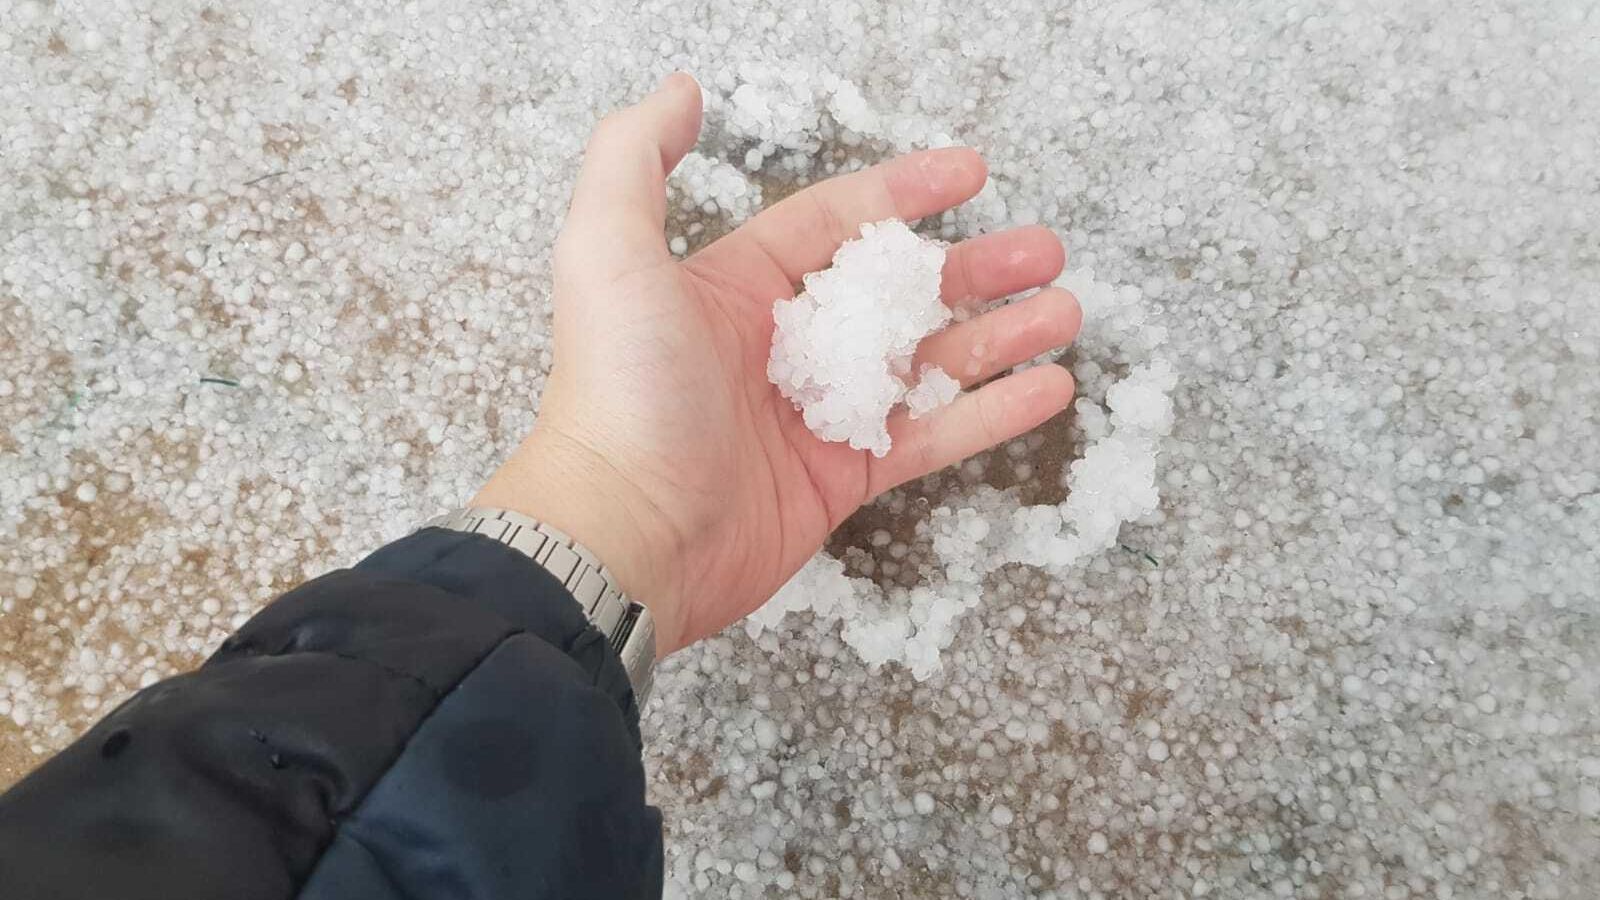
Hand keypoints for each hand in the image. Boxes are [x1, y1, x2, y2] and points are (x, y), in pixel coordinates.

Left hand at [474, 74, 1081, 654]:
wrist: (622, 534)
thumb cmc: (616, 393)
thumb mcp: (607, 253)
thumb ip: (636, 159)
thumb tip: (679, 91)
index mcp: (736, 289)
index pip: (835, 223)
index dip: (904, 192)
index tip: (972, 171)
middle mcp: (782, 347)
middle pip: (898, 291)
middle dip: (975, 268)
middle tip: (1044, 250)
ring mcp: (817, 414)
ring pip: (928, 362)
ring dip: (999, 335)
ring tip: (1065, 311)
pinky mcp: (841, 479)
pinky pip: (931, 436)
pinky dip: (991, 413)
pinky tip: (1048, 388)